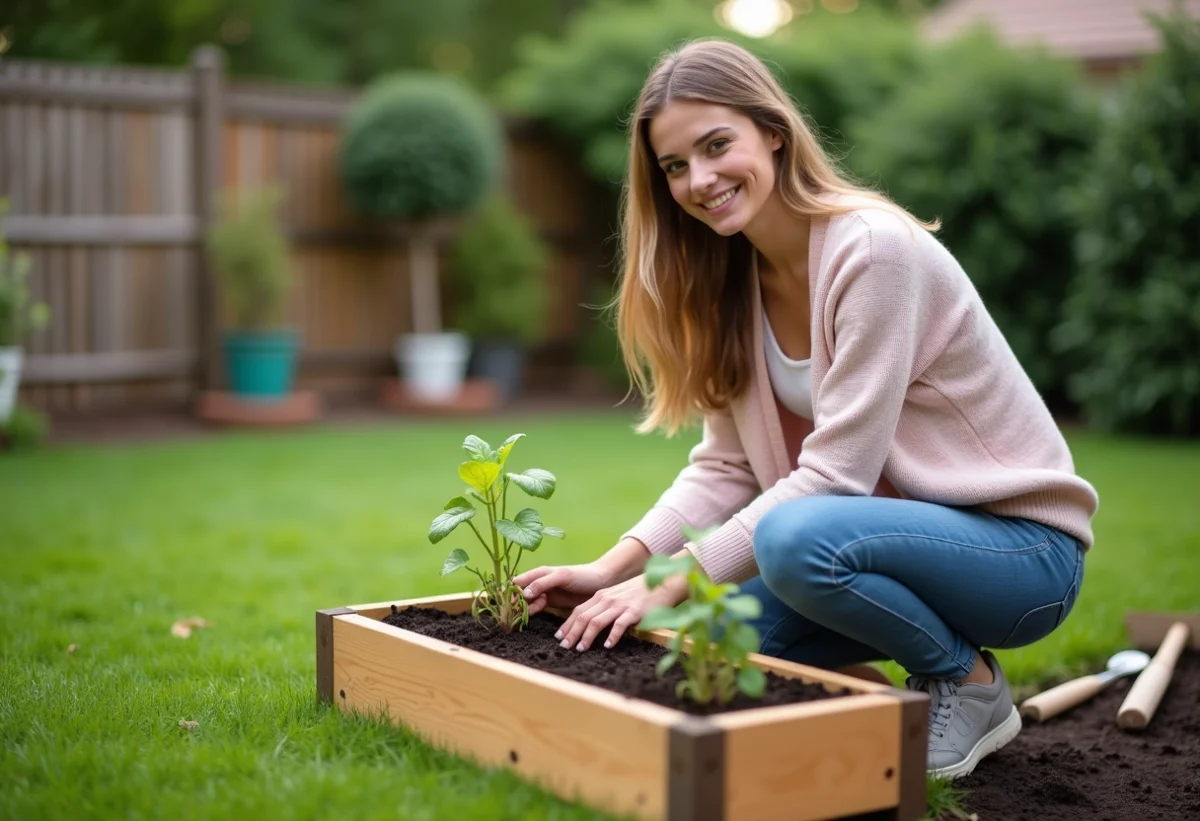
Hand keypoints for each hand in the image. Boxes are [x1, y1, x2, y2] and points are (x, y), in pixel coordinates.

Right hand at [513, 562, 613, 616]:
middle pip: (519, 593)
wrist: (601, 584)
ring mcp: (544, 593)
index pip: (517, 581)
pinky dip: (532, 611)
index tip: (507, 601)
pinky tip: (534, 613)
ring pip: (526, 602)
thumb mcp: (562, 576)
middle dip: (514, 601)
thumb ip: (543, 583)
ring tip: (527, 611)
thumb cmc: (583, 575)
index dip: (510, 590)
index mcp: (539, 572)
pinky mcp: (551, 604)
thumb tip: (523, 593)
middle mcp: (539, 582)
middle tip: (513, 611)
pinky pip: (536, 608)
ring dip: (523, 607)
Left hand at [555, 573, 687, 651]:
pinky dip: (612, 636)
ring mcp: (620, 605)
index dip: (567, 624)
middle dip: (572, 633)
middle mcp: (607, 599)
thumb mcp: (616, 595)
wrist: (662, 582)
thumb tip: (588, 622)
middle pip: (583, 617)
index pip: (578, 611)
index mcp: (601, 596)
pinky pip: (619, 625)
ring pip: (597, 621)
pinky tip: (607, 646)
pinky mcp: (634, 611)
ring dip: (587, 636)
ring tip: (580, 649)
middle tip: (565, 647)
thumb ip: (603, 606)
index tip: (559, 638)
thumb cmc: (638, 593)